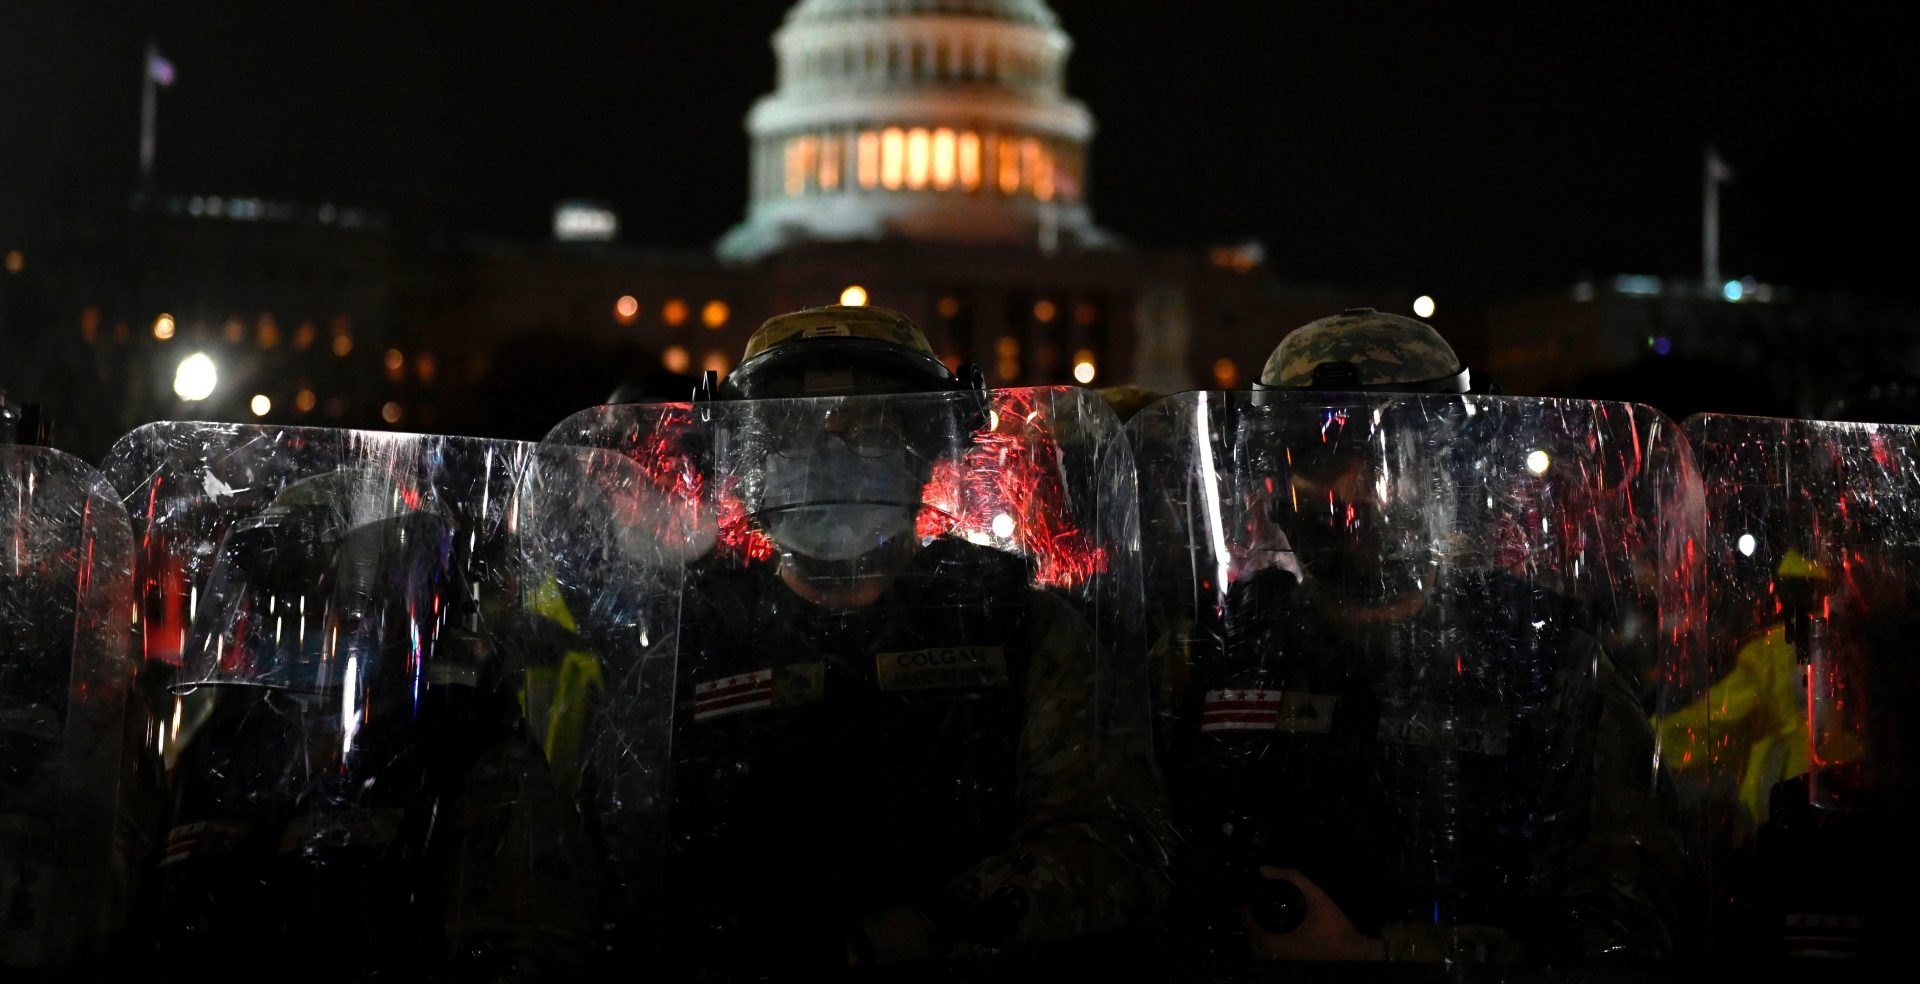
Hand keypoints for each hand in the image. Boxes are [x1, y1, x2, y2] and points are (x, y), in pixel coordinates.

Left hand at [1241, 867, 1384, 961]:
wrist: (1352, 952)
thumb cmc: (1333, 926)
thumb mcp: (1315, 895)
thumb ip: (1291, 877)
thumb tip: (1263, 869)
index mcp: (1271, 940)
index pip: (1245, 919)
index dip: (1246, 903)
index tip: (1252, 893)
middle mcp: (1271, 954)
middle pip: (1248, 932)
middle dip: (1249, 916)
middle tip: (1255, 902)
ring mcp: (1278, 961)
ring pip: (1256, 945)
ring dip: (1256, 929)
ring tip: (1263, 914)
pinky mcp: (1287, 963)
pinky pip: (1267, 951)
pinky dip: (1266, 939)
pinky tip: (1275, 928)